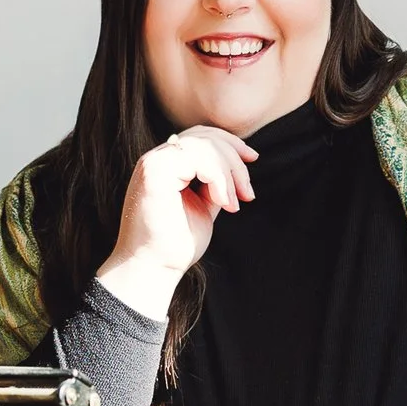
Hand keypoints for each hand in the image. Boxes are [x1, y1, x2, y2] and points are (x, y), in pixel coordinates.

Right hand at [94, 125, 257, 317]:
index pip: (200, 136)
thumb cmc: (176, 245)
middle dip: (235, 160)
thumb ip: (214, 183)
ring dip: (229, 172)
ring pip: (204, 145)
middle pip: (205, 136)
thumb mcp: (203, 206)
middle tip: (247, 194)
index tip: (253, 160)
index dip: (230, 143)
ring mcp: (153, 163)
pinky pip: (198, 158)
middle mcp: (156, 159)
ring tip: (233, 204)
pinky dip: (219, 179)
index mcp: (166, 165)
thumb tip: (237, 164)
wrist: (153, 269)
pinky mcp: (154, 172)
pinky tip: (224, 203)